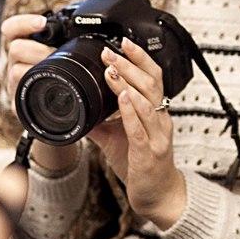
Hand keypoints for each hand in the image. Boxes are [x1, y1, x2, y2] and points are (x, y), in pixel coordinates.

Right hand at [0, 13, 78, 173]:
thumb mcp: (69, 64)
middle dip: (37, 49)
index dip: (23, 23)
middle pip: (15, 48)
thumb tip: (102, 33)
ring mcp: (15, 85)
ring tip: (55, 73)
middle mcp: (16, 64)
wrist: (62, 122)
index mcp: (27, 50)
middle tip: (55, 54)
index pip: (12, 29)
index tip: (42, 22)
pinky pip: (18, 99)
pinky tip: (44, 94)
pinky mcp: (17, 106)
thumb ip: (74, 48)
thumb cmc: (69, 87)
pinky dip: (31, 96)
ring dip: (37, 69)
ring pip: (15, 71)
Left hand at [93, 38, 186, 228]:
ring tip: (111, 69)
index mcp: (156, 112)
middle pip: (152, 83)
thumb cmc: (142, 165)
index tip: (122, 42)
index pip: (153, 77)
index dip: (140, 58)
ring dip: (128, 83)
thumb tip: (79, 107)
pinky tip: (122, 98)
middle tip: (109, 50)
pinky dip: (130, 111)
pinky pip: (140, 129)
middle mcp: (160, 120)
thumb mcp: (119, 138)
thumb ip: (101, 121)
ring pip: (147, 102)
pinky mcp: (149, 153)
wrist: (159, 195)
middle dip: (130, 64)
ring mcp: (157, 136)